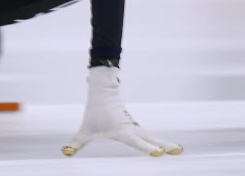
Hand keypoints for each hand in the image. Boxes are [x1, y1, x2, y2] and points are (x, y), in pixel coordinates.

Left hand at [62, 66, 182, 156]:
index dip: (147, 148)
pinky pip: (149, 135)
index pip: (137, 141)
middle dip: (165, 145)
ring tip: (179, 150)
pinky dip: (160, 141)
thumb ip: (76, 143)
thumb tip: (65, 152)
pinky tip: (169, 148)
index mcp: (122, 131)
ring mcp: (135, 126)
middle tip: (179, 150)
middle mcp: (131, 129)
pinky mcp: (135, 126)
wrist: (102, 92)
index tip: (159, 152)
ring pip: (152, 135)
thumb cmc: (93, 112)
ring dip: (166, 143)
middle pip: (151, 138)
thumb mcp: (84, 130)